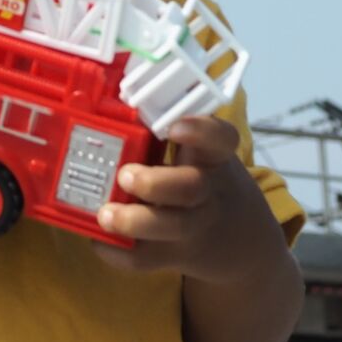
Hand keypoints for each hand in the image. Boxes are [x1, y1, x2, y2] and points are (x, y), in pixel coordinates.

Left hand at [96, 115, 278, 282]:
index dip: (200, 132)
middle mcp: (208, 192)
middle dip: (156, 183)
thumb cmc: (207, 180)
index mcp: (213, 158)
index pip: (221, 139)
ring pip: (171, 227)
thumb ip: (171, 128)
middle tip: (125, 175)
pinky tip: (98, 240)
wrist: (242, 241)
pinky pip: (147, 259)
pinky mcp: (176, 255)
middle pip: (191, 188)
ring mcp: (194, 227)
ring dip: (135, 221)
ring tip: (105, 214)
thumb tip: (117, 83)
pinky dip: (119, 253)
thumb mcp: (205, 153)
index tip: (175, 127)